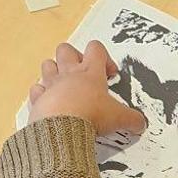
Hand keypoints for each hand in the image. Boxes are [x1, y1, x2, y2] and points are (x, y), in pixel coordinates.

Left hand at [28, 41, 146, 137]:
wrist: (61, 129)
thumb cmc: (90, 116)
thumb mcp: (118, 118)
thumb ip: (132, 119)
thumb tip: (141, 124)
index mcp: (90, 73)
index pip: (96, 48)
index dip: (104, 57)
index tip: (109, 74)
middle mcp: (68, 74)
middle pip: (66, 49)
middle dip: (75, 58)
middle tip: (84, 74)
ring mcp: (51, 84)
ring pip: (48, 64)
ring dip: (55, 71)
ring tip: (65, 86)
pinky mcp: (38, 99)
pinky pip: (36, 88)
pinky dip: (42, 93)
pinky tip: (50, 102)